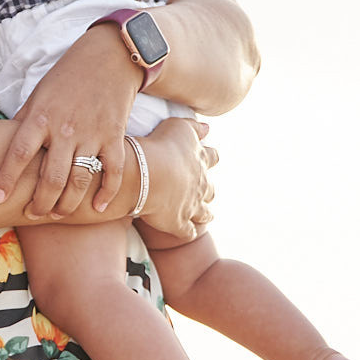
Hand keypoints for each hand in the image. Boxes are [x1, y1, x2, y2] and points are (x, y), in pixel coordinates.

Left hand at [0, 20, 142, 217]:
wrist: (109, 57)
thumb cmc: (66, 77)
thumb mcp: (38, 95)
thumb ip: (24, 122)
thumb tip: (4, 148)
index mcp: (41, 116)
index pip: (18, 153)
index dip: (6, 178)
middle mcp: (65, 128)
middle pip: (51, 177)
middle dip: (40, 203)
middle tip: (32, 214)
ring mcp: (92, 134)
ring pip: (80, 180)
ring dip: (68, 204)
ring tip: (58, 214)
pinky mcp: (115, 136)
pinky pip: (113, 172)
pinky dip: (106, 193)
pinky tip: (97, 207)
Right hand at [136, 116, 217, 238]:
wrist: (147, 174)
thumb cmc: (161, 146)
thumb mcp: (180, 127)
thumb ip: (195, 127)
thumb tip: (209, 128)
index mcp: (200, 160)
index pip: (212, 158)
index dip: (210, 158)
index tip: (208, 159)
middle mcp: (200, 184)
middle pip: (210, 189)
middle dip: (208, 190)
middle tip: (205, 191)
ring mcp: (191, 206)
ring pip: (203, 212)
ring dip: (205, 213)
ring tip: (207, 216)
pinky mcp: (178, 222)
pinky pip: (188, 231)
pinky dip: (189, 232)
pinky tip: (190, 232)